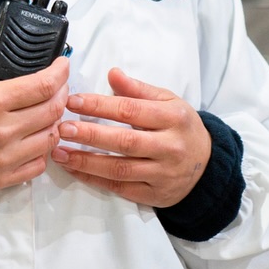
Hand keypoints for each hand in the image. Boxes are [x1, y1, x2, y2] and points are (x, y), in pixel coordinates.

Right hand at [0, 11, 70, 194]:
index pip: (44, 85)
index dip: (61, 72)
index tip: (63, 64)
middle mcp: (1, 131)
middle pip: (53, 111)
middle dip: (62, 93)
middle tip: (58, 85)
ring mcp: (2, 157)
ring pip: (49, 138)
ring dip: (55, 122)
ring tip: (47, 110)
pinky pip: (37, 166)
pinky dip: (42, 150)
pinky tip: (34, 138)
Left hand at [52, 68, 211, 208]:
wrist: (207, 166)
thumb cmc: (181, 128)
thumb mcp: (168, 101)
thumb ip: (139, 89)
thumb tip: (113, 73)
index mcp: (173, 117)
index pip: (131, 110)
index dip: (100, 106)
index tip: (74, 101)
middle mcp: (170, 146)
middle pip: (124, 141)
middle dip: (90, 135)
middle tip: (63, 128)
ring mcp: (163, 174)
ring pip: (119, 169)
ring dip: (86, 161)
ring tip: (60, 152)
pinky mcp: (155, 195)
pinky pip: (120, 188)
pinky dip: (94, 180)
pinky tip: (75, 170)